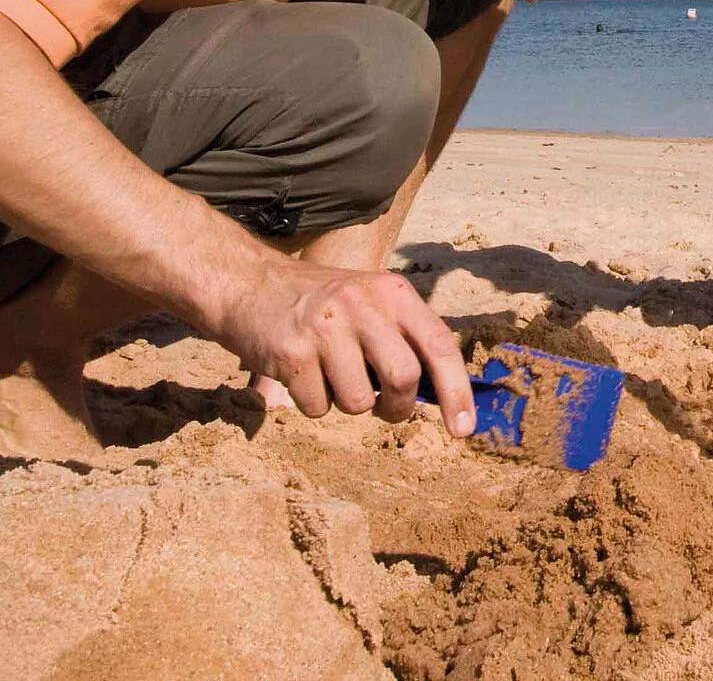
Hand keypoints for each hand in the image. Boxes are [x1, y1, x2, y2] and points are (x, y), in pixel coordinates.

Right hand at [211, 258, 475, 434]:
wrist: (249, 284)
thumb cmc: (322, 303)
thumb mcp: (371, 302)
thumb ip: (405, 339)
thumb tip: (442, 397)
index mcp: (393, 292)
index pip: (439, 345)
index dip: (456, 391)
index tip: (463, 429)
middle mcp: (363, 303)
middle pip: (403, 378)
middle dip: (397, 407)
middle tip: (384, 408)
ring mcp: (325, 326)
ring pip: (358, 402)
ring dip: (347, 403)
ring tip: (331, 374)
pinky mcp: (291, 352)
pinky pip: (318, 408)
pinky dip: (312, 403)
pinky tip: (301, 373)